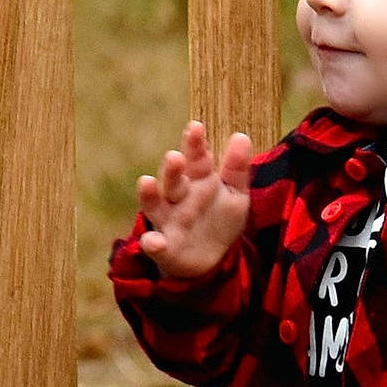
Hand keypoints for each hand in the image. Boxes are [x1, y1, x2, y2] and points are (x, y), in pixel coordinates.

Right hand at [137, 121, 252, 277]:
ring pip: (155, 205)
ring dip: (150, 195)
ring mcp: (168, 221)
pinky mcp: (164, 247)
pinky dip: (152, 243)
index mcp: (198, 180)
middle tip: (175, 157)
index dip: (195, 144)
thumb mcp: (235, 194)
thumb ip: (236, 168)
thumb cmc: (220, 220)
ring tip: (146, 182)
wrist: (211, 259)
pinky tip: (154, 242)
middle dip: (172, 168)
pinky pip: (154, 245)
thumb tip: (241, 135)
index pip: (197, 159)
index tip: (196, 126)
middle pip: (173, 179)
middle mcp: (179, 197)